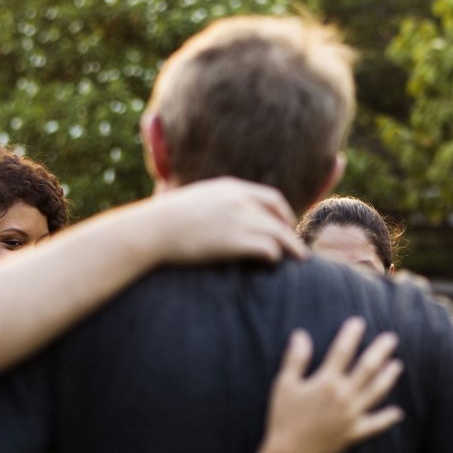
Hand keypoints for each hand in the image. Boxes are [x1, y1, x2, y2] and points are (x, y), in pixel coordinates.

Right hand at [149, 177, 304, 263]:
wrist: (152, 229)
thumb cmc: (165, 220)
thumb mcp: (195, 200)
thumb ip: (215, 204)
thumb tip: (217, 217)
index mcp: (231, 188)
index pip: (271, 198)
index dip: (284, 214)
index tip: (287, 226)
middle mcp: (240, 200)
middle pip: (279, 217)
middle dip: (292, 233)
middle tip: (299, 248)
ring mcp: (239, 220)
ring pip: (279, 234)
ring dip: (290, 248)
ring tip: (299, 260)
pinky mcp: (236, 241)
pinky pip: (268, 250)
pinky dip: (275, 257)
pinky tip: (273, 264)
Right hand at [261, 317, 403, 452]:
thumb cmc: (283, 418)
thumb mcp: (284, 385)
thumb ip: (296, 359)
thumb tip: (300, 335)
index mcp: (326, 381)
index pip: (343, 351)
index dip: (351, 335)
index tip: (359, 322)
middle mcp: (344, 396)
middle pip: (367, 368)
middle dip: (380, 351)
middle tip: (391, 338)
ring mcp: (352, 415)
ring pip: (376, 392)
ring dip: (388, 378)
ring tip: (397, 365)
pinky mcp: (354, 433)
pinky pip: (375, 425)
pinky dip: (387, 419)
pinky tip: (398, 413)